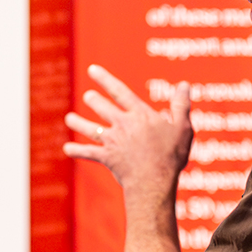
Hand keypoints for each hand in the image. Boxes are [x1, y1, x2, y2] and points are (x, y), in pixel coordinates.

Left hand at [65, 64, 192, 251]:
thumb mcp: (182, 128)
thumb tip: (184, 85)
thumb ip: (181, 105)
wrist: (154, 181)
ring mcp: (112, 142)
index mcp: (140, 115)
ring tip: (69, 118)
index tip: (92, 70)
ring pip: (90, 128)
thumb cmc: (171, 155)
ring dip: (79, 122)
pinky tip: (67, 148)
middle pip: (102, 108)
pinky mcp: (107, 158)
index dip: (105, 79)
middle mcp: (122, 125)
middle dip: (93, 100)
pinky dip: (77, 150)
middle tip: (87, 96)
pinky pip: (88, 152)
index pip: (120, 92)